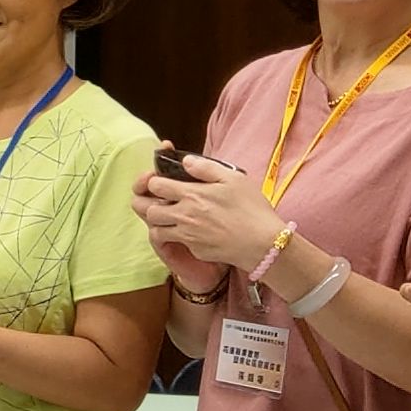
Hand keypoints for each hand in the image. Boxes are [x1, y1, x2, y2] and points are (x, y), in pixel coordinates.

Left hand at [132, 149, 280, 276]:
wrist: (262, 244)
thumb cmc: (252, 209)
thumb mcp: (234, 179)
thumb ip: (206, 168)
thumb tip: (185, 161)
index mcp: (192, 194)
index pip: (155, 185)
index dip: (154, 181)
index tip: (162, 181)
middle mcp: (184, 215)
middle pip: (148, 209)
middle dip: (149, 203)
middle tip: (160, 200)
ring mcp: (186, 235)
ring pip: (155, 229)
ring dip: (158, 222)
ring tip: (170, 215)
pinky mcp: (193, 250)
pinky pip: (173, 242)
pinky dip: (173, 236)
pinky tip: (186, 230)